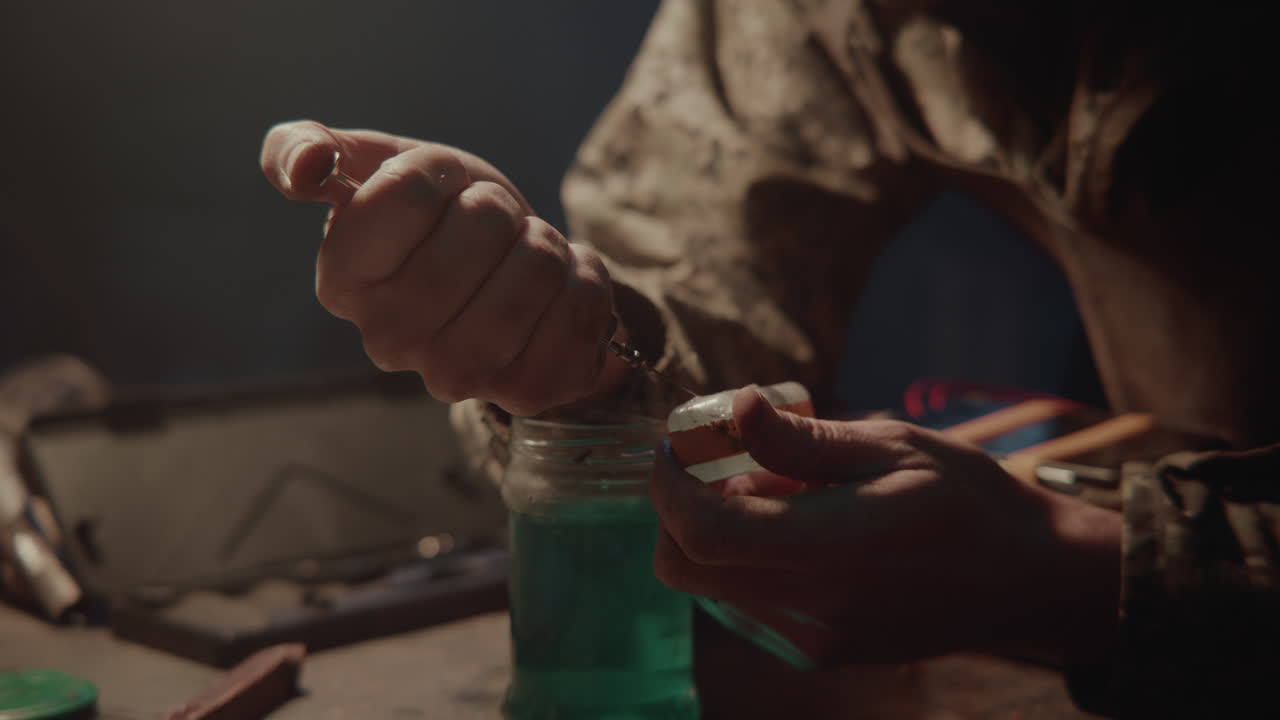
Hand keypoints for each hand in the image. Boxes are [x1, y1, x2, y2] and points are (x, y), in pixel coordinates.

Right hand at [260, 120, 625, 415]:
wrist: (508, 277)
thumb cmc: (440, 219)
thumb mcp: (376, 165)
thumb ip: (305, 149)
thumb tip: (307, 165)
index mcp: (341, 281)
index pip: (408, 192)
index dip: (438, 172)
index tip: (439, 191)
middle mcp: (389, 341)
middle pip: (482, 224)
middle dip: (497, 208)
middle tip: (489, 228)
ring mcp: (459, 376)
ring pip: (535, 267)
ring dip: (543, 243)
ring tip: (521, 257)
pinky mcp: (528, 391)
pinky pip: (583, 306)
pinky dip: (582, 277)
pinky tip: (557, 289)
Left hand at [651, 387, 1121, 664]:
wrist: (1028, 580)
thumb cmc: (967, 498)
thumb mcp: (893, 446)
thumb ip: (803, 439)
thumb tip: (735, 408)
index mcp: (835, 546)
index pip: (704, 532)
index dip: (668, 485)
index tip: (674, 444)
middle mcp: (815, 605)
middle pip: (685, 568)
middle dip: (675, 510)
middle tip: (710, 463)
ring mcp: (815, 638)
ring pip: (712, 586)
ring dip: (715, 532)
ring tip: (774, 488)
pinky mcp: (822, 651)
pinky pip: (749, 602)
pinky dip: (747, 559)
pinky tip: (797, 526)